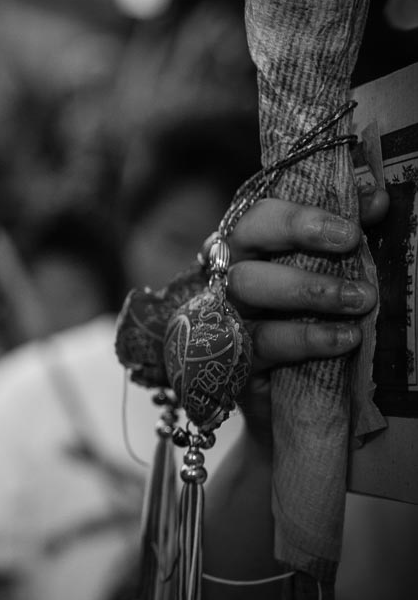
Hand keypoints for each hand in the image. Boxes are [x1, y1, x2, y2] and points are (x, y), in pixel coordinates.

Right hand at [224, 186, 385, 432]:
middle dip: (297, 235)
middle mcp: (225, 276)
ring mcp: (223, 316)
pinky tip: (344, 340)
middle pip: (241, 240)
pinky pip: (260, 342)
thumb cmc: (302, 324)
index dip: (300, 215)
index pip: (259, 216)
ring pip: (245, 287)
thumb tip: (375, 198)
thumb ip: (342, 240)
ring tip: (360, 299)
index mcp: (247, 250)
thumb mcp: (322, 277)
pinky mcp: (230, 359)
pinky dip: (305, 339)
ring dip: (306, 287)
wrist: (283, 401)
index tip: (349, 227)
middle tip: (352, 244)